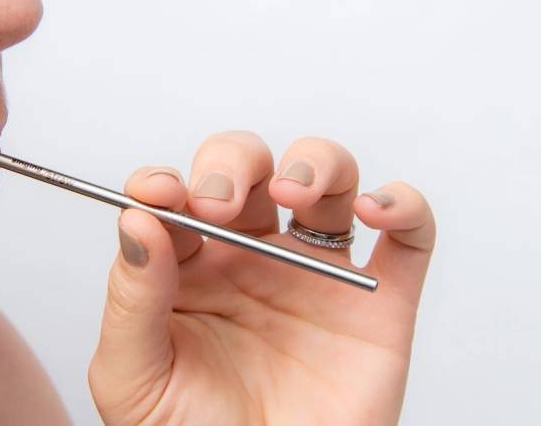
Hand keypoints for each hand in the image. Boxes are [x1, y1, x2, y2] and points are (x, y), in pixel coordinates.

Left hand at [88, 131, 434, 425]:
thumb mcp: (133, 381)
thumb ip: (131, 300)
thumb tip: (135, 221)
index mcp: (192, 271)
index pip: (178, 199)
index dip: (167, 182)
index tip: (159, 191)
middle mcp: (254, 260)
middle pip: (251, 171)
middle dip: (233, 162)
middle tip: (219, 200)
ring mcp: (318, 277)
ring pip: (329, 180)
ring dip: (315, 160)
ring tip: (293, 190)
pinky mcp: (378, 305)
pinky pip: (408, 237)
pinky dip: (403, 203)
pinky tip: (374, 208)